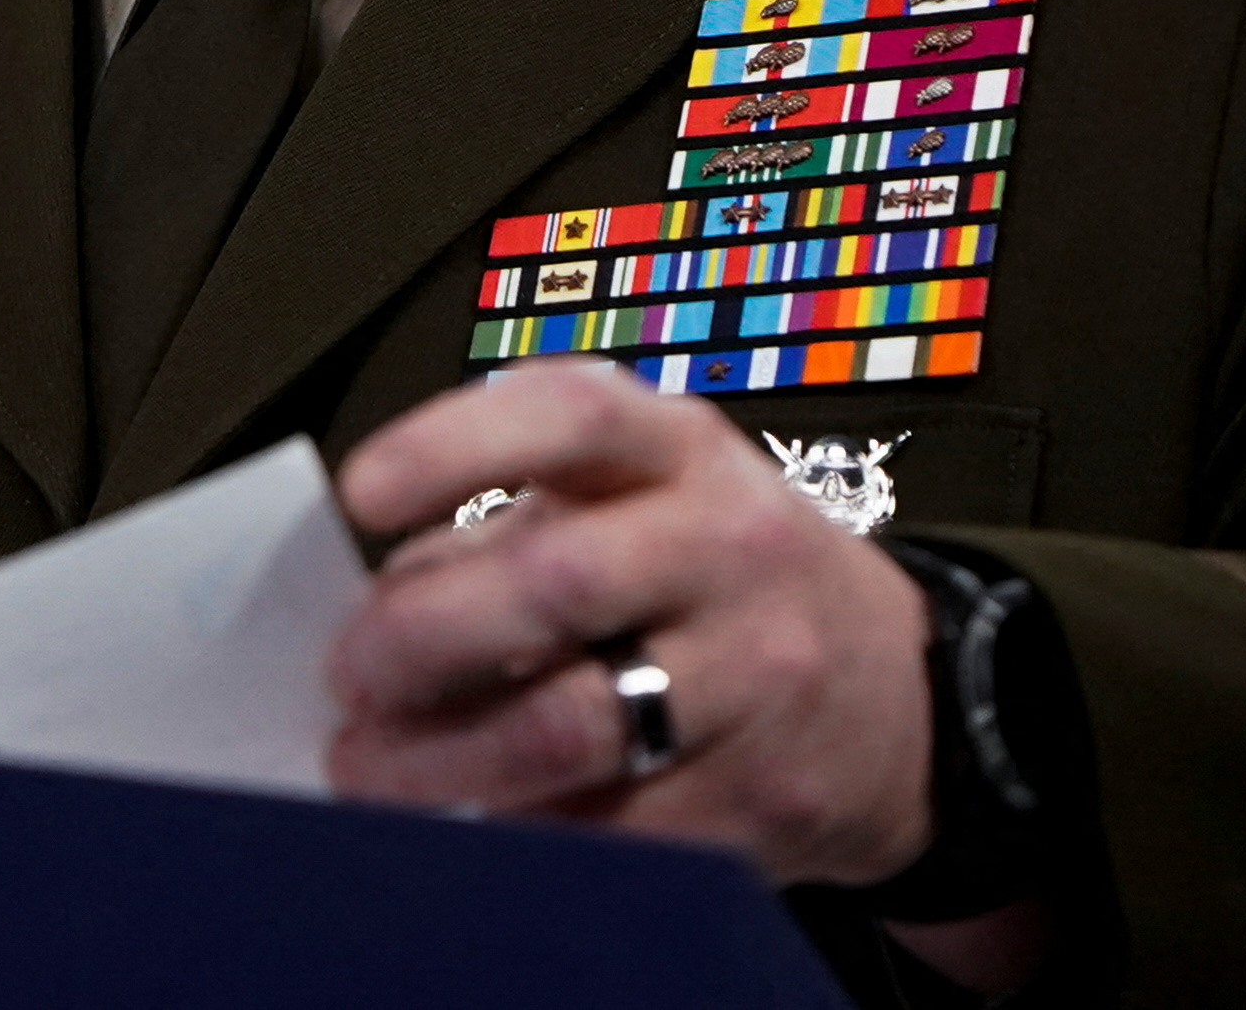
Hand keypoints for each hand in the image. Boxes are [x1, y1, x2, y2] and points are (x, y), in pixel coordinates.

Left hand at [323, 361, 935, 884]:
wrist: (896, 693)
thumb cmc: (718, 576)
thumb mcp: (638, 500)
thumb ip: (510, 528)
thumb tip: (373, 606)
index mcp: (679, 450)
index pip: (568, 417)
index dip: (452, 448)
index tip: (359, 493)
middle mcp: (727, 548)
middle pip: (555, 583)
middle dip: (423, 636)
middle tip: (350, 676)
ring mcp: (754, 678)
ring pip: (571, 727)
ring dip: (443, 759)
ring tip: (372, 769)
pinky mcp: (759, 799)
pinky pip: (609, 829)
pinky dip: (514, 829)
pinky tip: (466, 822)